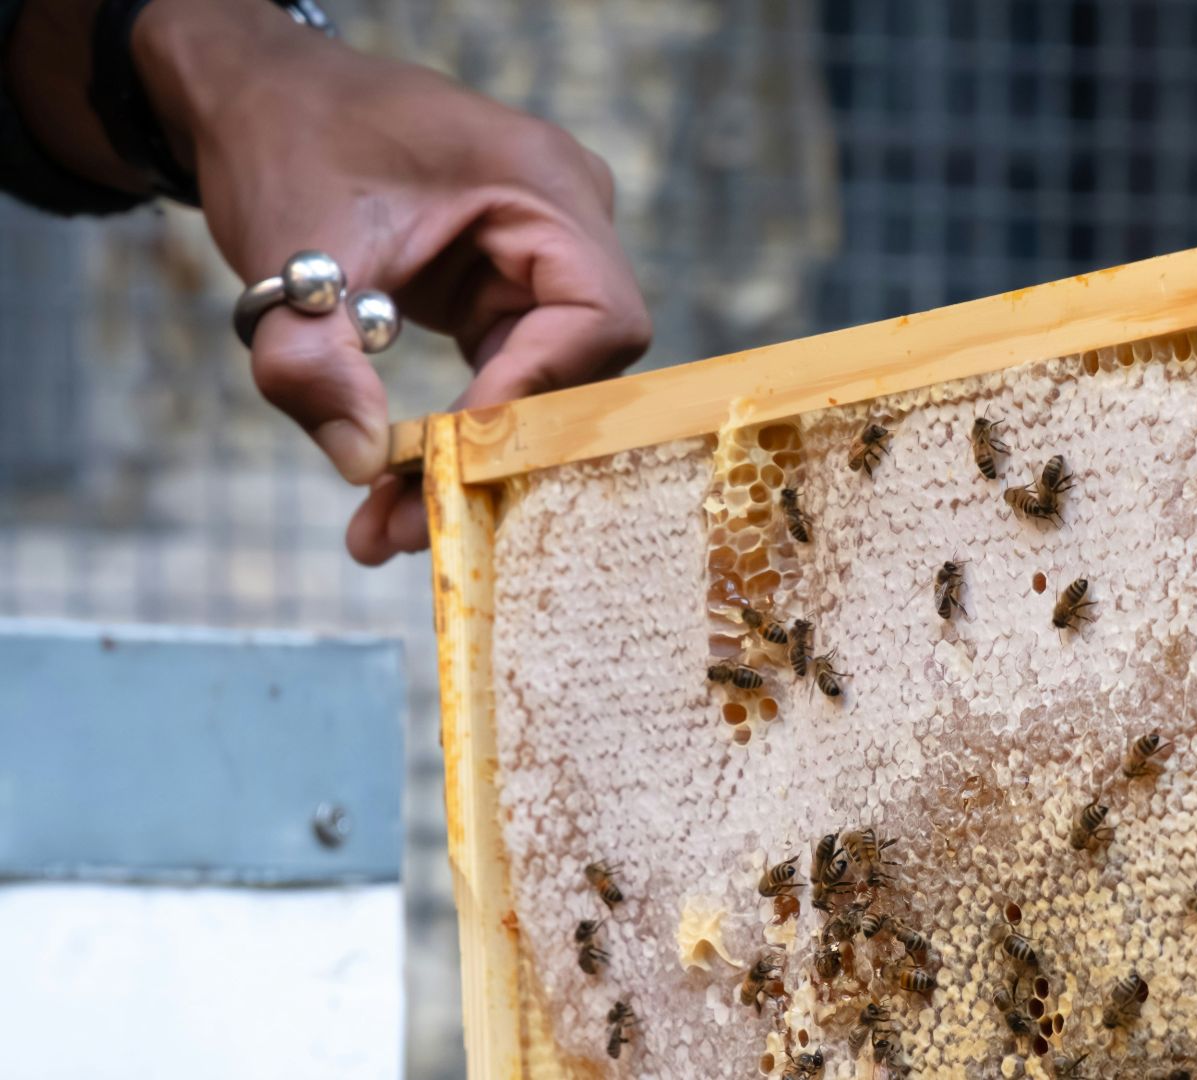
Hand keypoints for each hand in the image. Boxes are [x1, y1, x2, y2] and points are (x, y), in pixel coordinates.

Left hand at [132, 0, 650, 563]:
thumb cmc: (284, 140)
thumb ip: (316, 357)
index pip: (593, 315)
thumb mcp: (289, 248)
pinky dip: (458, 430)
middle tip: (404, 526)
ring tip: (384, 525)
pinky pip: (508, 376)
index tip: (452, 456)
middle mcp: (566, 219)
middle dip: (497, 452)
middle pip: (579, 367)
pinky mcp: (511, 290)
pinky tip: (397, 485)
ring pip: (545, 386)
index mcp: (543, 184)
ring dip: (473, 458)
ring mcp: (544, 256)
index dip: (536, 393)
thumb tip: (361, 463)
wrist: (255, 97)